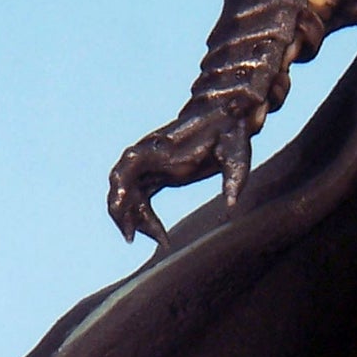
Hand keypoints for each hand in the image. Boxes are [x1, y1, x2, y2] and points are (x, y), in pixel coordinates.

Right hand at [107, 105, 253, 246]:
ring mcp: (153, 164)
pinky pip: (140, 197)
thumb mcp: (237, 156)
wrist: (229, 117)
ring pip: (129, 193)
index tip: (130, 221)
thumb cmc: (231, 134)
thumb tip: (230, 207)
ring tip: (160, 240)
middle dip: (121, 212)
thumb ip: (233, 179)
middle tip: (133, 238)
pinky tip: (160, 235)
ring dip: (134, 218)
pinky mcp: (158, 173)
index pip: (127, 169)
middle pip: (120, 184)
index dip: (120, 195)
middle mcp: (151, 155)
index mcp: (163, 149)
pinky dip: (144, 217)